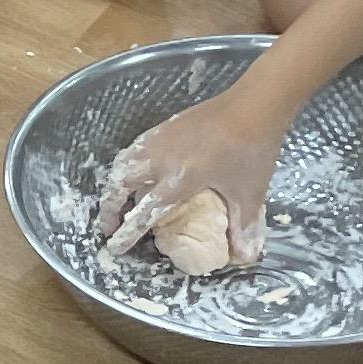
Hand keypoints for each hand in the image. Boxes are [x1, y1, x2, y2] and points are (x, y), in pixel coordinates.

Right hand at [96, 91, 284, 259]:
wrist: (254, 106)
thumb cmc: (252, 150)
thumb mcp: (250, 193)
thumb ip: (243, 225)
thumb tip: (246, 257)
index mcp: (178, 180)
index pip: (143, 212)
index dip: (127, 233)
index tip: (114, 247)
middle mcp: (160, 161)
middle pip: (120, 184)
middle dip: (109, 206)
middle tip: (109, 224)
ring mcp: (160, 141)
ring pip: (122, 163)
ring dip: (115, 184)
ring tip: (118, 197)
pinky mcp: (165, 127)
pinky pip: (134, 149)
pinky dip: (127, 164)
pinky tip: (138, 170)